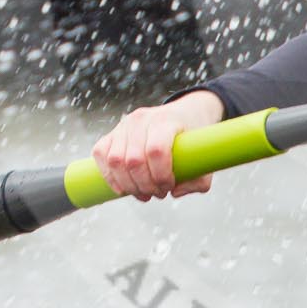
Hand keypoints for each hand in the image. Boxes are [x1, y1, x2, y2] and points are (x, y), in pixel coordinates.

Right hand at [90, 90, 225, 200]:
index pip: (156, 150)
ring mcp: (124, 124)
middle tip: (158, 194)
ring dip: (128, 185)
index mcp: (166, 121)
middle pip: (134, 160)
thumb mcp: (205, 158)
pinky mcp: (112, 132)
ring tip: (143, 193)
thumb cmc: (194, 140)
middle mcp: (142, 119)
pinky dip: (108, 176)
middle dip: (145, 186)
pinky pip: (100, 154)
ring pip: (115, 160)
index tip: (169, 186)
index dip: (161, 175)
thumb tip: (174, 193)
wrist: (185, 114)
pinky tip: (122, 189)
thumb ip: (198, 181)